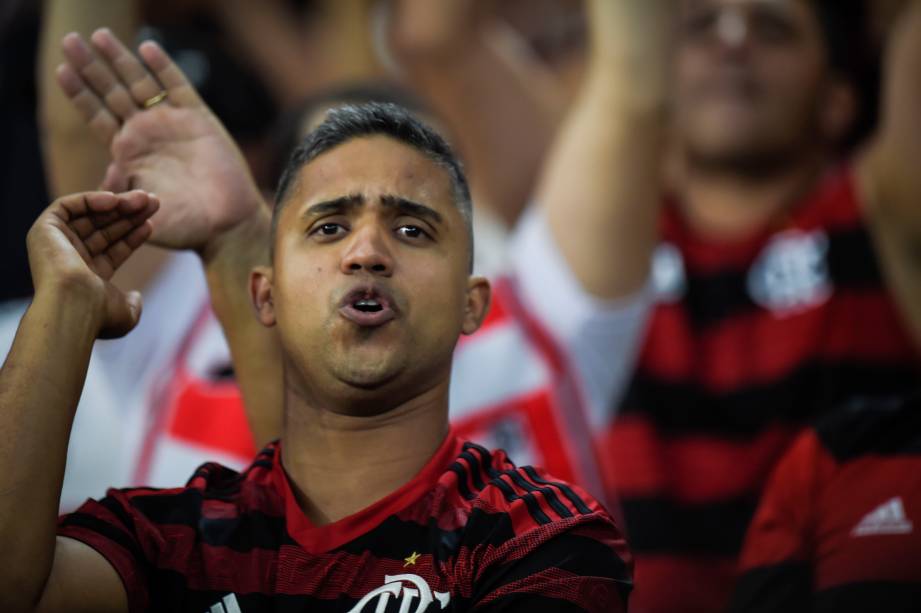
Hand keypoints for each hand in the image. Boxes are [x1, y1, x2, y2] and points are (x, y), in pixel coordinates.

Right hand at [27, 191, 158, 337]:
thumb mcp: (126, 314)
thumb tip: (136, 297)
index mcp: (86, 278)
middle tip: (154, 202)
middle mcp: (69, 260)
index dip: (133, 235)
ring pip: (89, 215)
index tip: (152, 223)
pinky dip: (90, 199)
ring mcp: (56, 245)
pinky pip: (67, 206)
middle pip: (103, 229)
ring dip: (118, 203)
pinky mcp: (44, 230)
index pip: (112, 249)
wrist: (74, 306)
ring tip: (144, 198)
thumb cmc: (100, 314)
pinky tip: (114, 200)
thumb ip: (133, 305)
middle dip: (130, 214)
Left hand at [56, 29, 263, 253]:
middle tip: (71, 40)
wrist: (225, 225)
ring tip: (100, 36)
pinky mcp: (198, 120)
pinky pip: (177, 87)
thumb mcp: (141, 211)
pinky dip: (163, 68)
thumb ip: (122, 191)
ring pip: (140, 84)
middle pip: (113, 93)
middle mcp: (147, 134)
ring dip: (120, 60)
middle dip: (92, 67)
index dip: (80, 93)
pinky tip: (147, 48)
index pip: (97, 116)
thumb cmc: (184, 226)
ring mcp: (171, 124)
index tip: (62, 70)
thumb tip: (109, 174)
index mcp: (128, 154)